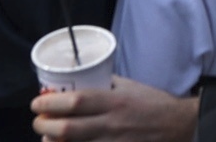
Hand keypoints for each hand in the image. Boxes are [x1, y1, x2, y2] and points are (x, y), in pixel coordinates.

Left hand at [29, 77, 195, 140]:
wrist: (178, 126)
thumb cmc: (153, 104)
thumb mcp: (131, 87)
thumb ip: (106, 85)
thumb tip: (81, 79)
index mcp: (115, 101)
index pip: (77, 101)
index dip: (51, 103)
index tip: (37, 102)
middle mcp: (112, 123)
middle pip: (68, 128)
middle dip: (44, 126)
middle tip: (38, 121)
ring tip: (48, 137)